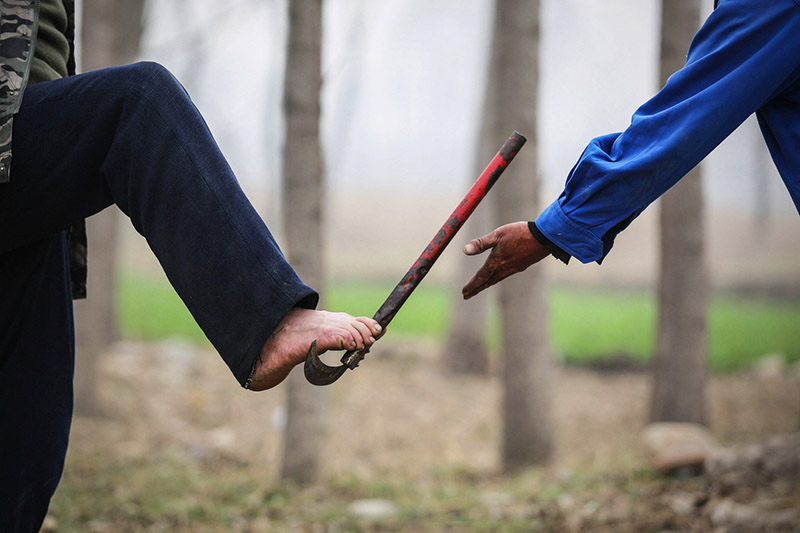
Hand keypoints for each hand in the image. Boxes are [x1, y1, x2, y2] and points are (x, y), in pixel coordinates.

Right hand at [249, 309, 380, 390]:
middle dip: (365, 332)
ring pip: (348, 328)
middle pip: (353, 323)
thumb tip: (351, 347)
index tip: (377, 331)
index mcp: (324, 321)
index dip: (367, 324)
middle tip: (369, 342)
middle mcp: (323, 321)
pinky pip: (336, 337)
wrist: (268, 348)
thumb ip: (330, 341)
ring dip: (359, 337)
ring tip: (363, 345)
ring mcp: (319, 327)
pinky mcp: (314, 337)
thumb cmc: (288, 346)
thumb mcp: (313, 341)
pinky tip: (353, 346)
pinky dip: (348, 341)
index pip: (351, 319)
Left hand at [461, 221, 549, 299]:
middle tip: (466, 296)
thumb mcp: (497, 235)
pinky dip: (495, 280)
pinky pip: (504, 276)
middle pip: (487, 282)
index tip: (463, 293)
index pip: (480, 277)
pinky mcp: (520, 266)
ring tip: (478, 289)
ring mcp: (513, 269)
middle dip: (476, 289)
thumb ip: (481, 243)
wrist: (544, 237)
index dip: (471, 286)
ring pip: (495, 280)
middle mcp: (504, 268)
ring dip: (485, 286)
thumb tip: (465, 250)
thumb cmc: (519, 233)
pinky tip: (496, 278)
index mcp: (496, 261)